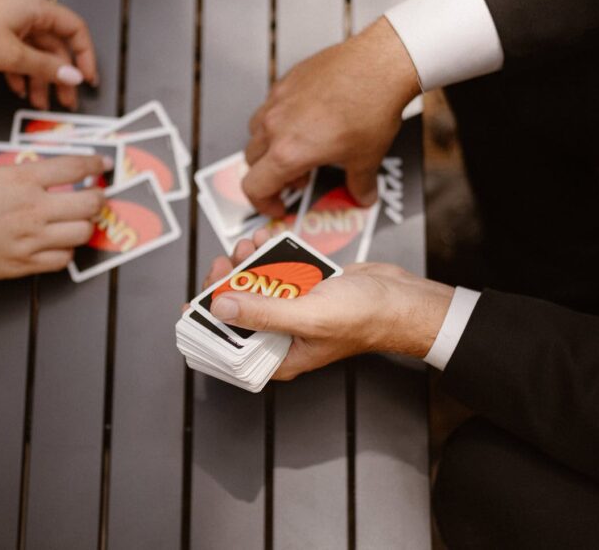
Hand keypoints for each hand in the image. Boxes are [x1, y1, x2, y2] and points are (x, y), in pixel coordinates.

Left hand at [0, 0, 97, 109]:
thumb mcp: (12, 56)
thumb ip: (47, 68)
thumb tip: (74, 76)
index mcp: (35, 7)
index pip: (74, 29)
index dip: (85, 56)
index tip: (87, 79)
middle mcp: (25, 9)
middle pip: (54, 45)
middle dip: (60, 74)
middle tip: (66, 100)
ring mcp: (8, 20)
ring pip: (35, 51)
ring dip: (39, 77)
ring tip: (39, 101)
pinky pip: (17, 52)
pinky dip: (20, 70)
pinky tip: (17, 88)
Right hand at [0, 155, 106, 281]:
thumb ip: (13, 175)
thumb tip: (31, 173)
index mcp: (21, 179)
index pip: (74, 168)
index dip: (95, 165)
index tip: (103, 164)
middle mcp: (32, 209)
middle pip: (89, 203)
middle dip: (99, 198)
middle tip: (97, 195)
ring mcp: (30, 239)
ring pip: (82, 233)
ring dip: (86, 225)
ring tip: (79, 220)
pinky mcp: (23, 264)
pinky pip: (62, 259)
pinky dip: (67, 251)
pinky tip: (59, 244)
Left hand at [199, 230, 453, 379]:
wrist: (402, 299)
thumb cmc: (364, 318)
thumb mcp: (307, 316)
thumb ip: (262, 313)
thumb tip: (221, 307)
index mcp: (279, 357)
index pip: (231, 347)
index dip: (209, 325)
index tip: (196, 301)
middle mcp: (282, 336)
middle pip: (240, 312)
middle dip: (228, 284)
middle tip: (225, 264)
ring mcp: (294, 310)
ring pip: (257, 286)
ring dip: (248, 264)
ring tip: (249, 246)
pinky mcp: (306, 288)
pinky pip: (277, 271)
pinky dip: (270, 256)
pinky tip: (267, 241)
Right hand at [243, 17, 419, 215]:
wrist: (379, 64)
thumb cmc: (370, 107)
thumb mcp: (367, 157)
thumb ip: (360, 183)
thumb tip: (363, 195)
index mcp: (288, 153)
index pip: (254, 187)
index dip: (263, 203)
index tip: (278, 205)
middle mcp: (275, 126)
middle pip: (252, 160)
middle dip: (271, 176)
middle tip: (298, 178)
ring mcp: (278, 100)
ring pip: (256, 131)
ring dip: (269, 147)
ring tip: (298, 147)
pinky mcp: (287, 80)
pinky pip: (270, 105)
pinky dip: (279, 120)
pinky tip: (305, 119)